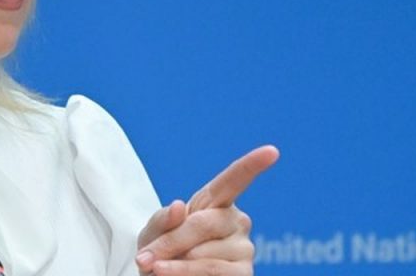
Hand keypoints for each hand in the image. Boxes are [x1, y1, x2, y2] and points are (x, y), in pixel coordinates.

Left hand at [135, 145, 279, 275]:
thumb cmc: (161, 254)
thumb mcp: (152, 233)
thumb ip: (161, 220)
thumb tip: (179, 207)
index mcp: (215, 202)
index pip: (234, 180)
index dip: (252, 165)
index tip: (271, 151)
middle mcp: (236, 221)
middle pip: (202, 224)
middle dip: (170, 242)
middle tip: (144, 258)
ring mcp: (244, 248)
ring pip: (204, 253)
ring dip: (174, 264)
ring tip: (157, 269)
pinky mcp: (244, 273)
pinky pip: (212, 272)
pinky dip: (184, 274)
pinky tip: (169, 275)